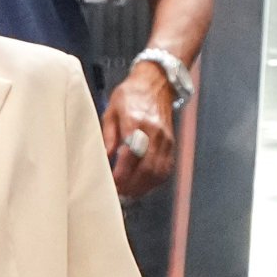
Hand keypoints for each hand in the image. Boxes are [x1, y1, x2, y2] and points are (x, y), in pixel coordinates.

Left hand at [104, 69, 178, 197]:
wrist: (156, 83)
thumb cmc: (131, 95)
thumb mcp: (111, 110)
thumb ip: (108, 136)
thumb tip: (105, 158)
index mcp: (136, 120)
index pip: (131, 154)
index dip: (121, 173)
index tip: (111, 183)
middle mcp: (154, 131)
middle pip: (146, 167)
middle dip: (131, 185)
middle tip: (117, 193)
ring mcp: (166, 139)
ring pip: (157, 172)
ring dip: (143, 187)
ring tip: (128, 193)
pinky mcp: (171, 144)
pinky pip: (165, 169)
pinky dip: (154, 182)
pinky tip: (142, 186)